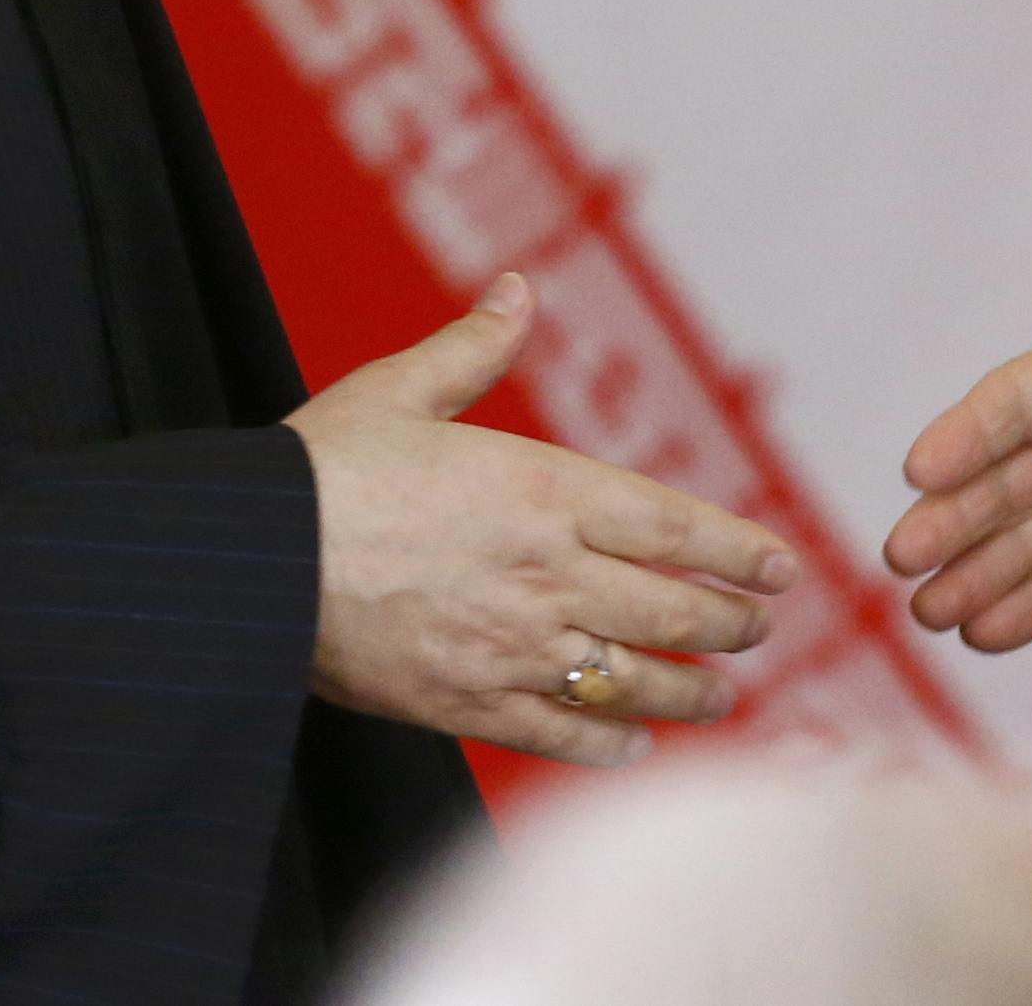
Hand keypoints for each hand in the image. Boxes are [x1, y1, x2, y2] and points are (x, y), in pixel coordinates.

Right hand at [286, 273, 802, 766]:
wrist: (249, 563)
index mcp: (542, 489)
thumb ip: (473, 347)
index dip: (738, 551)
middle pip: (673, 609)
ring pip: (635, 679)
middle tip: (759, 629)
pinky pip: (565, 735)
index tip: (782, 569)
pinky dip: (613, 742)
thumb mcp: (399, 389)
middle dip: (731, 623)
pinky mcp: (469, 706)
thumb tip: (516, 289)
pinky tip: (637, 742)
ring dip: (694, 690)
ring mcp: (513, 647)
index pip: (675, 527)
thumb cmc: (321, 468)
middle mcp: (546, 573)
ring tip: (725, 695)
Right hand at [883, 224, 1031, 653]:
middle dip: (953, 516)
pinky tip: (981, 633)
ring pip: (1025, 541)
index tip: (921, 466)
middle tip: (902, 554)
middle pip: (1003, 478)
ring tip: (927, 612)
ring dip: (975, 573)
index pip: (1019, 398)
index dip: (969, 431)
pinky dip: (1027, 609)